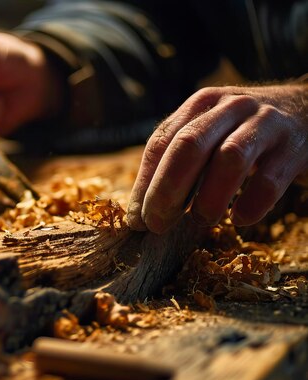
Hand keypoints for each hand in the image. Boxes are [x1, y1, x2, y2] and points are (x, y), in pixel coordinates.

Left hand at [127, 84, 307, 232]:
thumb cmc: (244, 132)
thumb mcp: (210, 133)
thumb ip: (177, 163)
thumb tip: (141, 214)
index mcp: (200, 105)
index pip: (161, 142)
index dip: (144, 183)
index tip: (136, 220)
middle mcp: (230, 107)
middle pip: (189, 146)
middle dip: (166, 190)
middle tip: (157, 225)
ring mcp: (265, 124)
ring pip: (230, 158)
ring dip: (209, 197)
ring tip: (201, 220)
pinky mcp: (295, 147)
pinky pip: (270, 179)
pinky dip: (251, 204)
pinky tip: (240, 219)